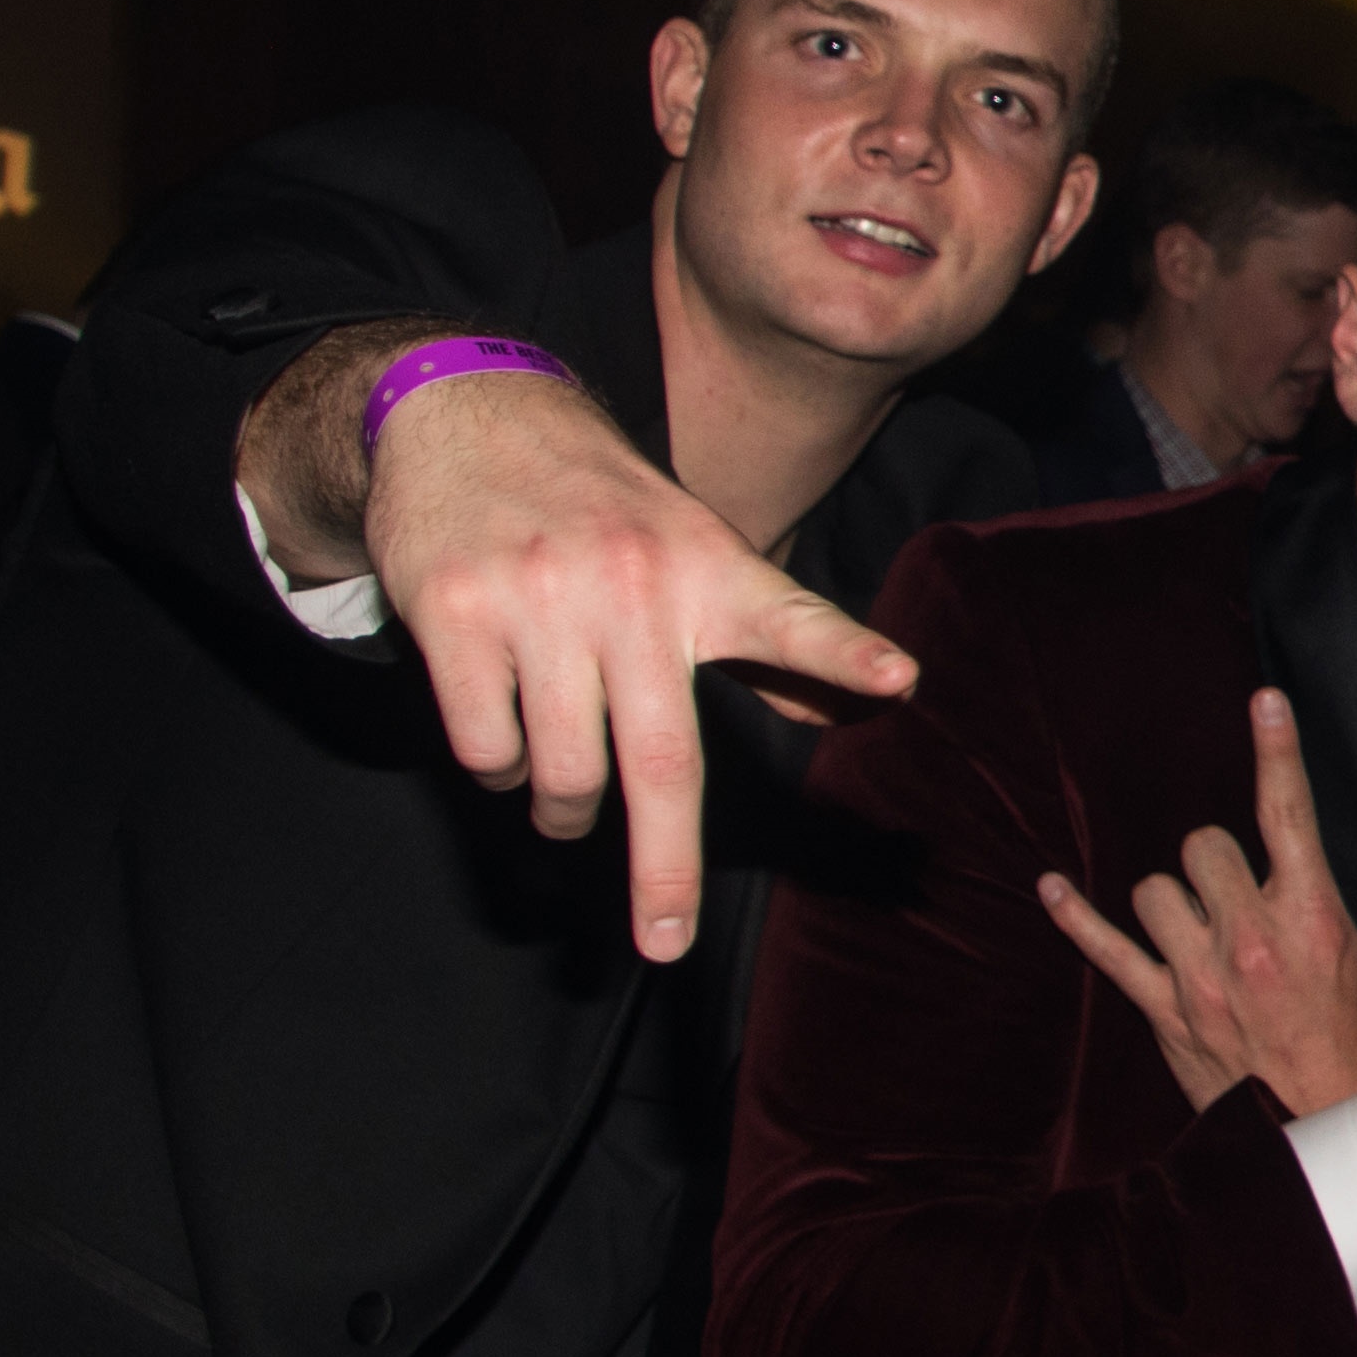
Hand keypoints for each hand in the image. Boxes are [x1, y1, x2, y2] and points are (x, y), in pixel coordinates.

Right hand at [330, 352, 914, 962]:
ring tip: (566, 800)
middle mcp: (633, 584)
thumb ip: (767, 635)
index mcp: (706, 569)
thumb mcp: (697, 549)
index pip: (788, 616)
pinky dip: (498, 766)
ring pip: (562, 772)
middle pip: (661, 760)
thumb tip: (846, 714)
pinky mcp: (457, 613)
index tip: (899, 679)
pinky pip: (486, 747)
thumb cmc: (603, 505)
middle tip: (665, 942)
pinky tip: (504, 734)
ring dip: (564, 811)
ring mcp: (541, 599)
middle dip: (666, 869)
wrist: (468, 414)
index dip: (842, 654)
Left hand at [1035, 690, 1356, 1118]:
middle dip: (1216, 863)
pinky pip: (1108, 949)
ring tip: (1200, 931)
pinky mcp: (1166, 1010)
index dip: (1277, 749)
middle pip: (1204, 845)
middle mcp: (1250, 937)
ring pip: (1156, 888)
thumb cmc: (1351, 1049)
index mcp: (1310, 917)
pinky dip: (1076, 918)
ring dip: (1175, 899)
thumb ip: (1318, 906)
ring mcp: (1201, 974)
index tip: (1264, 702)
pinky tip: (1052, 890)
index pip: (1287, 813)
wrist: (1330, 1131)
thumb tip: (1295, 868)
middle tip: (1237, 898)